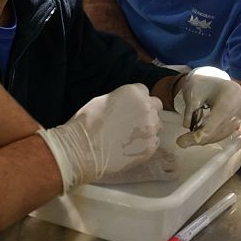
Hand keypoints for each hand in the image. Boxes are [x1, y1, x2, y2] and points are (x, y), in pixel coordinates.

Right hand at [38, 83, 161, 192]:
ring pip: (157, 125)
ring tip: (131, 136)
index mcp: (133, 92)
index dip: (136, 99)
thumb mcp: (102, 100)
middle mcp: (146, 108)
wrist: (83, 150)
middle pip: (156, 106)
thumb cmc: (86, 123)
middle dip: (147, 111)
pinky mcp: (150, 148)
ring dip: (148, 127)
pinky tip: (131, 147)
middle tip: (133, 121)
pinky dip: (145, 143)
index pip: (143, 90)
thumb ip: (121, 100)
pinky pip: (154, 142)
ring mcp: (150, 129)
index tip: (130, 107)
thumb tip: (125, 105)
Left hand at [173, 66, 240, 147]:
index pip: (214, 123)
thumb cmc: (202, 82)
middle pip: (219, 131)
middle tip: (182, 142)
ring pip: (222, 134)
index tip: (180, 141)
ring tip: (189, 138)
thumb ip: (189, 112)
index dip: (197, 136)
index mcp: (230, 96)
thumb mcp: (192, 93)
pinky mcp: (240, 120)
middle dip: (199, 138)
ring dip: (205, 138)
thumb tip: (187, 129)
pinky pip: (225, 132)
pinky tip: (199, 134)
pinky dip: (211, 135)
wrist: (214, 78)